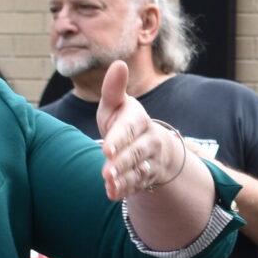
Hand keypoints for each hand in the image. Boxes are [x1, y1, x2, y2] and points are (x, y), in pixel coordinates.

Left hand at [97, 60, 186, 200]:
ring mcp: (150, 160)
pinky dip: (127, 190)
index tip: (106, 149)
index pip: (129, 129)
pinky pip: (139, 184)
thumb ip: (113, 89)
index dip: (119, 139)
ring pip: (138, 170)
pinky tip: (113, 194)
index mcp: (138, 119)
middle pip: (135, 153)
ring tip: (110, 185)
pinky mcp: (148, 176)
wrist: (151, 145)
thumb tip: (118, 63)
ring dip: (124, 179)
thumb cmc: (123, 120)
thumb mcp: (117, 105)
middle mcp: (149, 140)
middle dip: (121, 163)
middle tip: (106, 172)